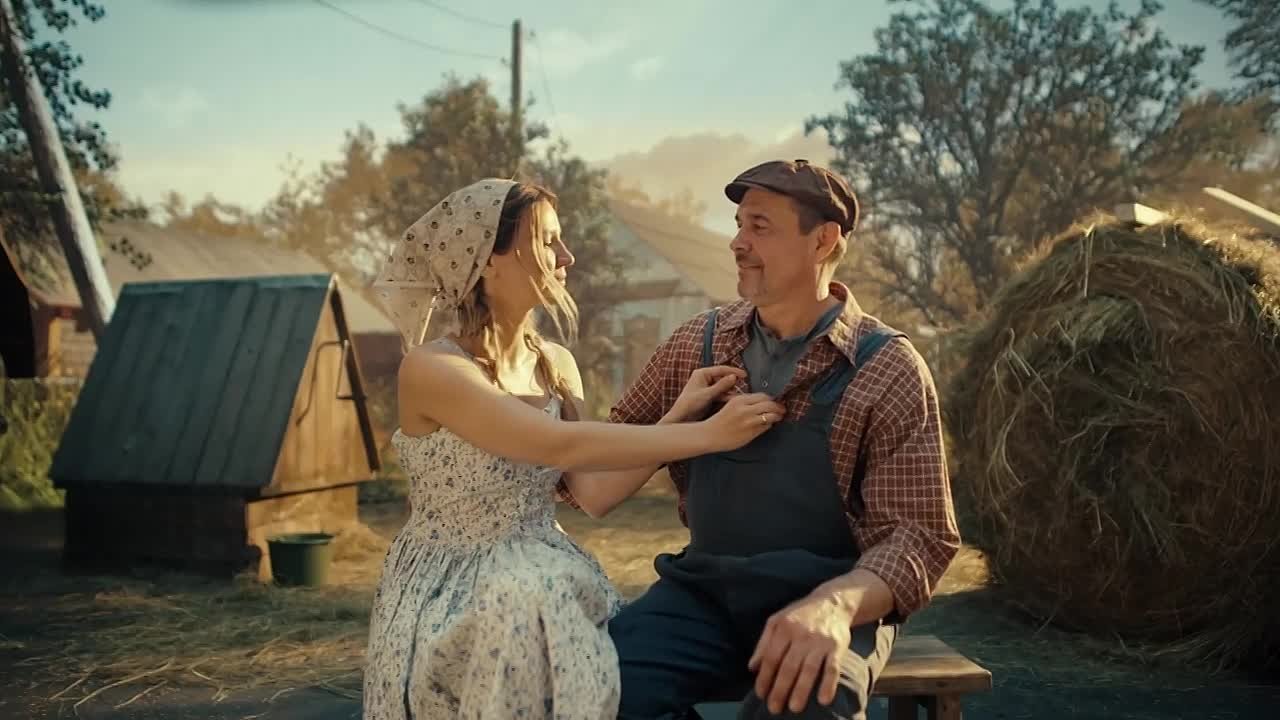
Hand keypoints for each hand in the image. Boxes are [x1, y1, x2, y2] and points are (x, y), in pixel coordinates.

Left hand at [668, 365, 743, 421]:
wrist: (681, 419)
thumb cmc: (688, 405)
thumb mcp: (707, 394)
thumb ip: (721, 386)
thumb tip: (733, 377)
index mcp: (702, 373)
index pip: (721, 369)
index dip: (734, 371)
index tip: (744, 375)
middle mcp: (705, 379)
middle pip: (723, 378)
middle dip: (732, 384)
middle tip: (741, 388)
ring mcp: (707, 388)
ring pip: (723, 387)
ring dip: (730, 392)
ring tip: (737, 398)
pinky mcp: (709, 396)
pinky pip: (721, 394)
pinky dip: (726, 397)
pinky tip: (731, 401)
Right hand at [701, 392, 784, 451]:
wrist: (709, 435)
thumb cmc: (719, 421)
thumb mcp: (731, 406)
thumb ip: (745, 403)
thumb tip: (762, 404)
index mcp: (740, 399)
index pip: (763, 396)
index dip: (771, 399)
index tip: (774, 402)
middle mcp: (746, 408)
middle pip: (770, 404)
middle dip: (778, 407)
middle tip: (782, 409)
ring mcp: (749, 420)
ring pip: (771, 415)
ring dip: (777, 416)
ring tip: (780, 417)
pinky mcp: (751, 432)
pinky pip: (766, 426)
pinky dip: (770, 425)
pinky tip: (769, 425)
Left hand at [747, 592, 853, 713]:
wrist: (832, 602)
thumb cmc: (800, 615)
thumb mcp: (777, 621)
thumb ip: (763, 643)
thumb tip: (752, 667)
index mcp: (783, 628)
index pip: (771, 658)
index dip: (764, 678)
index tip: (760, 695)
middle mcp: (801, 634)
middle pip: (788, 666)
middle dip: (780, 689)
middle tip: (774, 709)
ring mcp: (820, 641)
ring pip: (809, 669)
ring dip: (801, 690)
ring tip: (794, 708)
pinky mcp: (837, 646)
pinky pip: (833, 668)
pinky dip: (829, 684)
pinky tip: (823, 700)